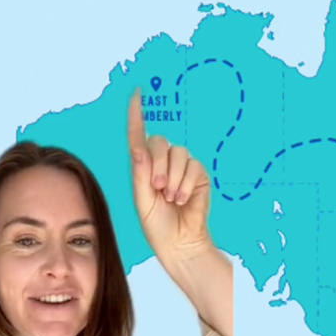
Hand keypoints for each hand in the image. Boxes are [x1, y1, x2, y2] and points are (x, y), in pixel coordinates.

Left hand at [126, 88, 212, 265]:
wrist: (178, 241)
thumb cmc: (156, 224)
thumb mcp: (141, 199)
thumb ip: (140, 173)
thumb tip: (139, 148)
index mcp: (143, 167)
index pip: (138, 136)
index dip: (136, 114)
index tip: (136, 93)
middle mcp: (162, 163)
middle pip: (158, 142)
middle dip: (157, 164)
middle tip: (158, 188)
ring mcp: (182, 168)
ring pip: (177, 153)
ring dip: (172, 177)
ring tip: (171, 198)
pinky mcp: (199, 175)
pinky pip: (192, 165)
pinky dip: (185, 183)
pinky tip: (182, 198)